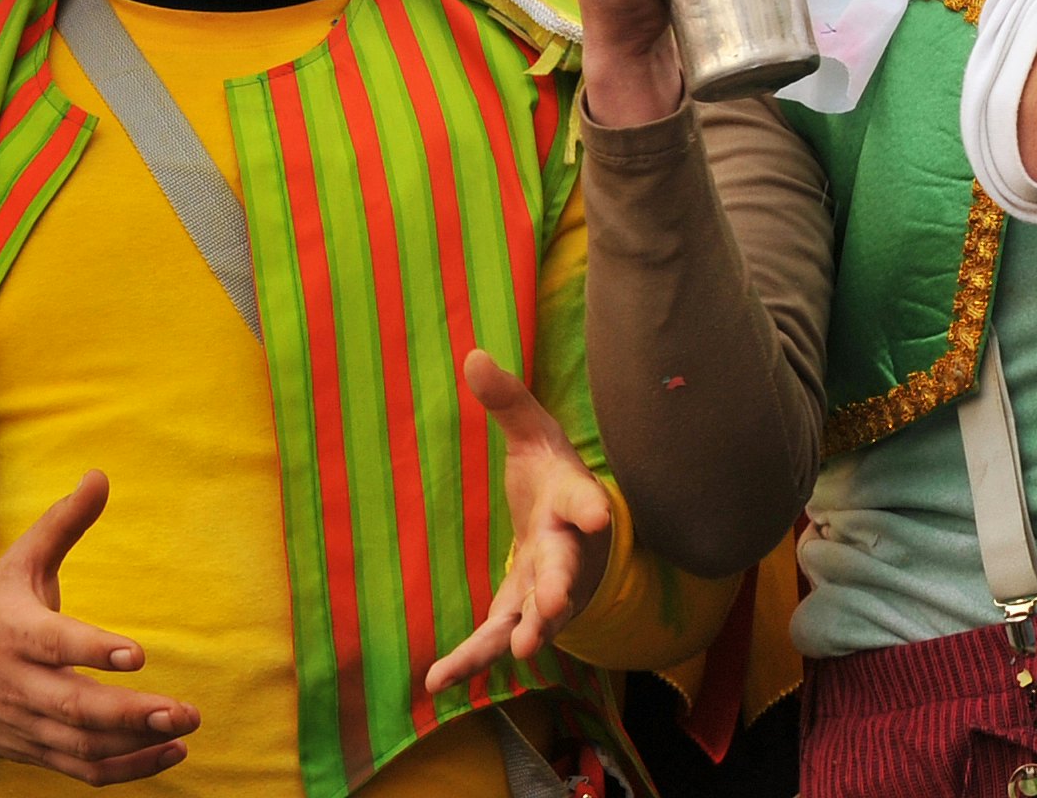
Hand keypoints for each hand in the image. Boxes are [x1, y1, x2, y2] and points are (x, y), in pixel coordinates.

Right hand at [0, 473, 198, 782]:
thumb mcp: (21, 562)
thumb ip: (62, 523)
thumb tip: (99, 474)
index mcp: (14, 633)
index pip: (54, 645)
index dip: (92, 651)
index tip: (137, 655)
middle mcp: (17, 684)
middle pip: (73, 706)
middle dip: (129, 713)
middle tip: (183, 710)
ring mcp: (25, 723)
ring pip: (80, 744)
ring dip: (134, 744)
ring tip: (184, 729)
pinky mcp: (34, 749)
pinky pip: (80, 769)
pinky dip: (125, 769)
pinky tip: (169, 754)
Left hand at [420, 354, 617, 697]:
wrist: (572, 529)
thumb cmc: (551, 476)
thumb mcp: (534, 434)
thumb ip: (507, 400)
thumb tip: (472, 354)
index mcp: (572, 500)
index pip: (584, 501)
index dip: (591, 510)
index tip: (599, 518)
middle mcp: (566, 551)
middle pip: (564, 570)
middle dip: (560, 588)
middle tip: (556, 604)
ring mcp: (545, 588)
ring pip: (537, 616)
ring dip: (528, 632)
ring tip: (520, 653)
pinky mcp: (519, 613)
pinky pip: (496, 639)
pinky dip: (471, 661)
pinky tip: (437, 682)